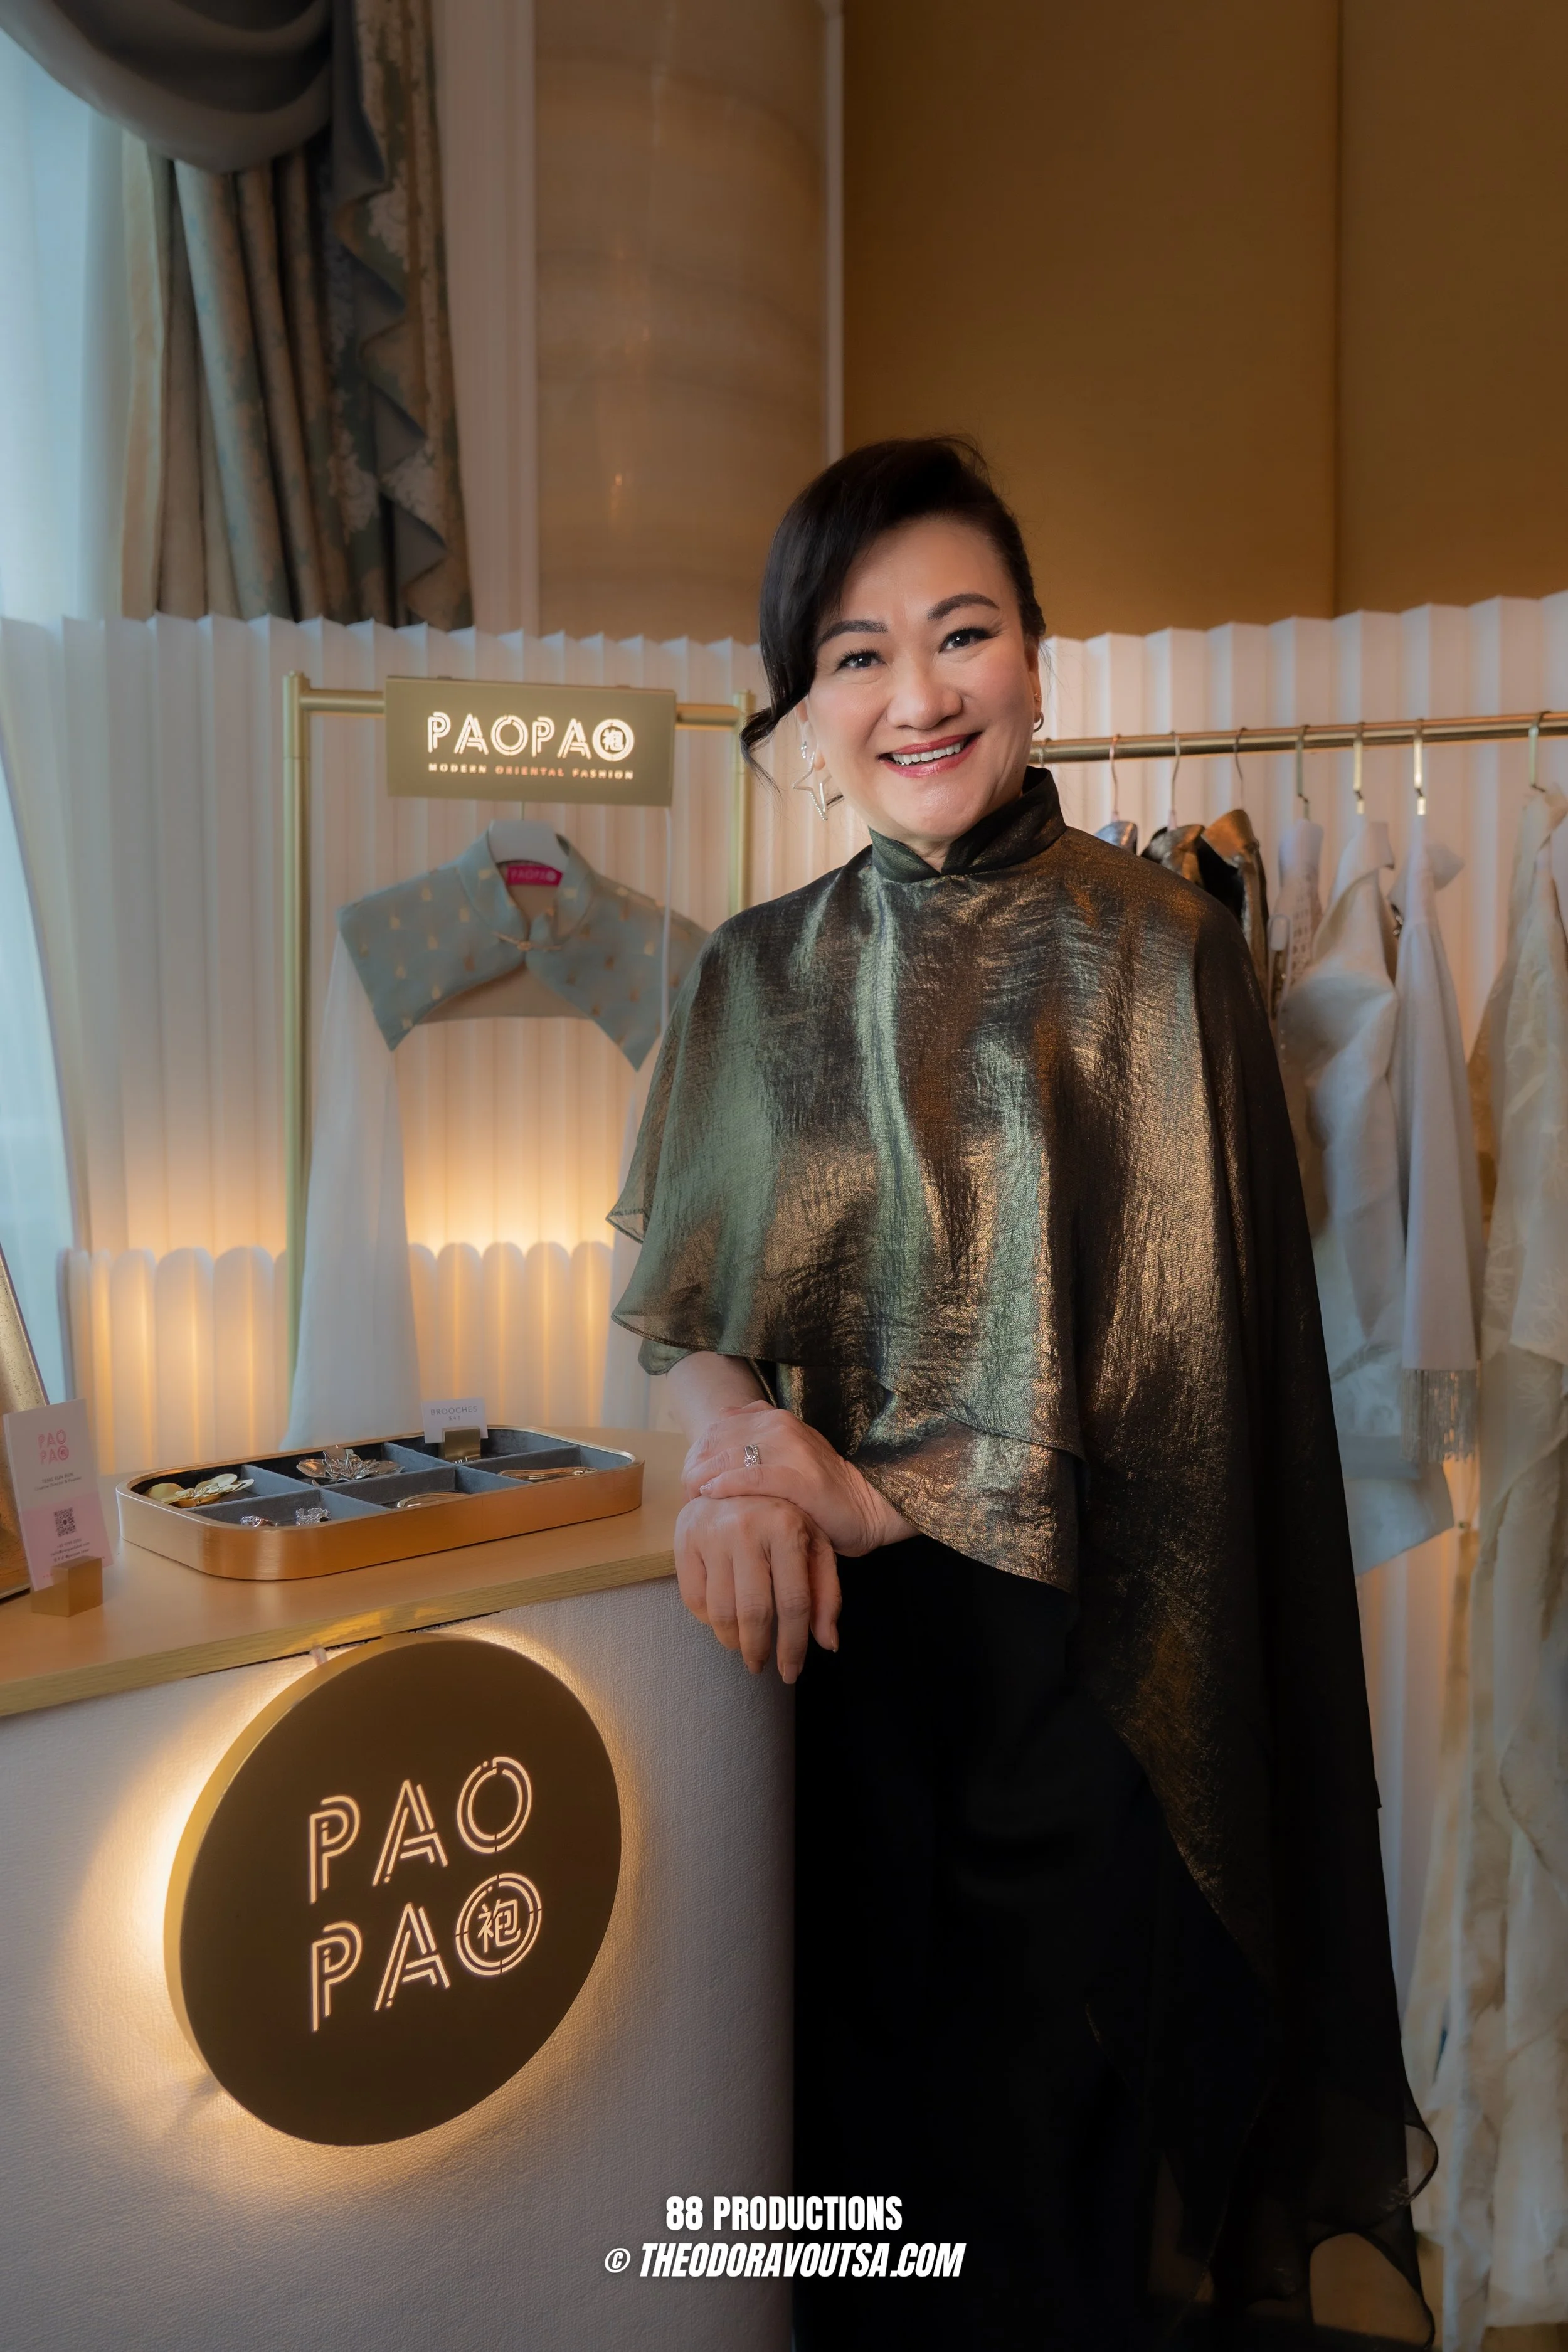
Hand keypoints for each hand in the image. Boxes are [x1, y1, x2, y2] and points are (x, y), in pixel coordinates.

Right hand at [674, 1495, 840, 1681]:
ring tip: (741, 1645)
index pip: (793, 1602)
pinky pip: (693, 1597)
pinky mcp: (685, 1536)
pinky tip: (721, 1619)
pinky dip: (707, 1619)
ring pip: (720, 1610)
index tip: (790, 1672)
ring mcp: (712, 1531)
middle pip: (754, 1611)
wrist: (742, 1473)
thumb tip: (829, 1644)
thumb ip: (826, 1594)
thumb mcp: (816, 1545)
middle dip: (758, 1649)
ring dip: (731, 1639)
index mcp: (787, 1527)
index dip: (793, 1645)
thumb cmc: (788, 1516)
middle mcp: (747, 1527)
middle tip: (760, 1666)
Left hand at [682, 1402, 912, 1557]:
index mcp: (775, 1417)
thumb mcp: (786, 1450)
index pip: (717, 1428)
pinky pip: (754, 1477)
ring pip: (730, 1457)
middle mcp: (782, 1426)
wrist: (867, 1506)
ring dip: (702, 1479)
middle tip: (686, 1496)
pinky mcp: (801, 1479)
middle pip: (717, 1442)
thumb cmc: (820, 1486)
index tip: (688, 1480)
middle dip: (694, 1469)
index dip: (696, 1454)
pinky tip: (711, 1495)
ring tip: (692, 1499)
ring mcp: (793, 1450)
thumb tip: (722, 1416)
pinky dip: (728, 1484)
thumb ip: (755, 1434)